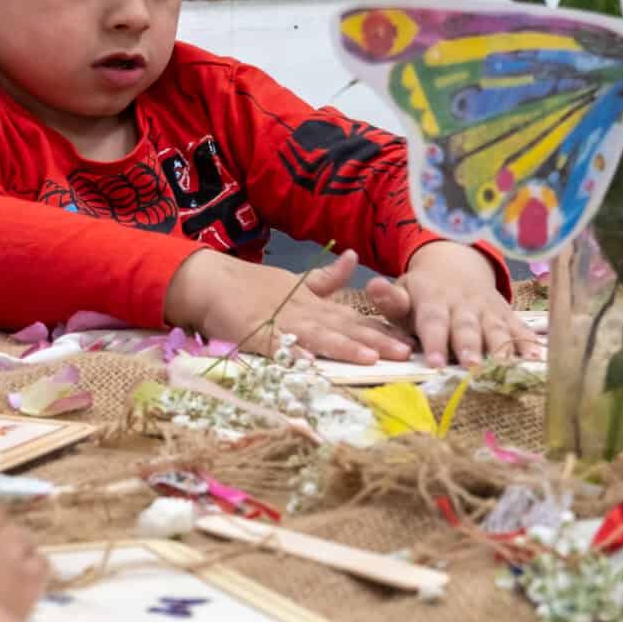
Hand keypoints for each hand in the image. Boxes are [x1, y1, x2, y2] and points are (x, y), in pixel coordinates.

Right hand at [164, 246, 414, 363]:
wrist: (211, 282)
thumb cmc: (254, 287)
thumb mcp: (297, 281)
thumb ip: (327, 278)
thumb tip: (353, 257)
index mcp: (316, 305)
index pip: (355, 318)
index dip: (383, 329)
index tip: (411, 341)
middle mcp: (304, 313)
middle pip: (345, 328)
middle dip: (376, 341)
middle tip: (405, 353)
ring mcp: (280, 323)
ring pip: (318, 336)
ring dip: (344, 347)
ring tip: (369, 358)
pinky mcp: (256, 334)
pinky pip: (277, 346)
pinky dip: (293, 354)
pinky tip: (310, 364)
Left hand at [365, 243, 539, 368]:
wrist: (457, 265)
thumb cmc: (423, 291)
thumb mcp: (404, 291)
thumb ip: (391, 298)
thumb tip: (373, 286)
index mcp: (434, 298)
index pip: (433, 320)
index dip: (434, 341)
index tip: (432, 362)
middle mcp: (464, 304)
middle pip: (467, 327)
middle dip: (470, 346)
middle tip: (472, 367)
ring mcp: (488, 310)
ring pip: (495, 329)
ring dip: (500, 348)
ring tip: (504, 367)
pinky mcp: (507, 315)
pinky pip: (519, 329)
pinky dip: (528, 343)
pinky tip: (536, 359)